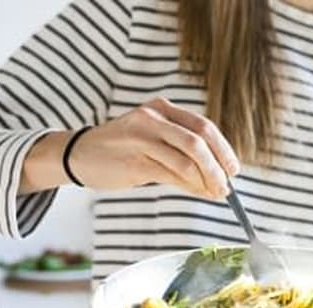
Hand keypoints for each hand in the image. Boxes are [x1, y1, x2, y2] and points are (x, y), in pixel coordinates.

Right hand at [21, 97, 237, 198]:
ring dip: (206, 180)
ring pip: (187, 159)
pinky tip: (198, 192)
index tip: (234, 170)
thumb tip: (219, 178)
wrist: (78, 154)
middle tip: (227, 186)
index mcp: (162, 108)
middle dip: (218, 166)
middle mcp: (153, 118)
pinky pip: (171, 174)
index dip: (223, 149)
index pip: (203, 127)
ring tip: (214, 193)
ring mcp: (142, 137)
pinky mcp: (134, 160)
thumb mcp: (154, 141)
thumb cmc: (123, 150)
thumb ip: (183, 152)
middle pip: (199, 141)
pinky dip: (190, 186)